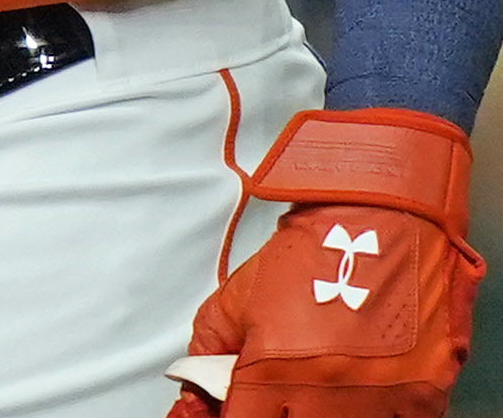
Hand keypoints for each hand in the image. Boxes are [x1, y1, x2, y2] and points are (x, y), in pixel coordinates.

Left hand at [173, 109, 481, 415]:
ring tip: (321, 390)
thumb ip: (211, 346)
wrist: (383, 224)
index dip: (231, 417)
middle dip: (281, 417)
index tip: (233, 409)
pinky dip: (376, 412)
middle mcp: (325, 397)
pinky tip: (363, 391)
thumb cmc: (311, 255)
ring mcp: (378, 403)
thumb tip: (199, 388)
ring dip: (326, 414)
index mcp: (272, 374)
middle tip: (279, 400)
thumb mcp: (237, 296)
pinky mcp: (422, 400)